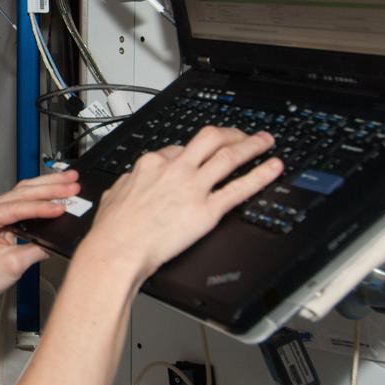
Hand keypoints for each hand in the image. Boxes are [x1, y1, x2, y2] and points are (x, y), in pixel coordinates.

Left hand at [0, 171, 79, 315]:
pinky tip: (56, 189)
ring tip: (69, 179)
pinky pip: (25, 200)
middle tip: (72, 183)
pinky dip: (42, 195)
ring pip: (24, 191)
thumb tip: (55, 239)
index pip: (17, 207)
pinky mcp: (3, 216)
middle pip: (22, 192)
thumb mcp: (13, 265)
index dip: (42, 207)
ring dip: (48, 185)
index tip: (62, 208)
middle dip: (50, 186)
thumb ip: (37, 249)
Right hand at [82, 126, 281, 278]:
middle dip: (229, 133)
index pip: (178, 148)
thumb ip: (128, 182)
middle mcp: (175, 169)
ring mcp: (193, 188)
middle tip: (242, 135)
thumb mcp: (114, 193)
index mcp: (150, 164)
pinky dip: (261, 176)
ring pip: (228, 156)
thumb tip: (129, 181)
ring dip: (251, 146)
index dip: (194, 150)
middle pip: (209, 138)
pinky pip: (239, 188)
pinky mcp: (206, 211)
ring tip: (265, 142)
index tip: (202, 153)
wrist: (117, 250)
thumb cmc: (112, 229)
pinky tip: (273, 168)